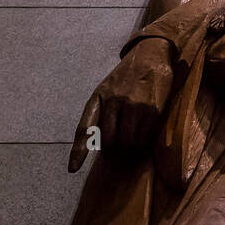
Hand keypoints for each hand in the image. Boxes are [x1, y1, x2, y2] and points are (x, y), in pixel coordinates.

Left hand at [68, 37, 174, 170]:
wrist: (151, 55)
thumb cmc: (126, 77)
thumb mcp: (106, 89)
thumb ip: (101, 111)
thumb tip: (99, 141)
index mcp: (98, 98)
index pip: (84, 128)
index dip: (78, 150)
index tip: (72, 168)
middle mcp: (113, 102)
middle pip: (109, 141)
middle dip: (113, 152)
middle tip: (118, 155)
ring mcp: (133, 106)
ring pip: (128, 142)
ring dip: (129, 151)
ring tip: (132, 150)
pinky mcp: (152, 109)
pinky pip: (145, 136)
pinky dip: (144, 144)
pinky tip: (143, 141)